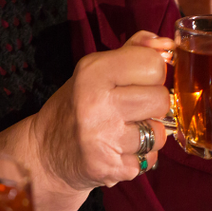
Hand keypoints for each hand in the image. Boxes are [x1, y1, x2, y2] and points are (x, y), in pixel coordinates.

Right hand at [29, 30, 172, 190]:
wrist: (44, 154)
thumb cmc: (76, 107)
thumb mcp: (94, 71)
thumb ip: (132, 52)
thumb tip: (166, 43)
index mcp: (93, 72)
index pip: (154, 64)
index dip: (151, 75)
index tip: (136, 83)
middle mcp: (96, 103)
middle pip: (162, 99)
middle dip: (153, 106)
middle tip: (131, 110)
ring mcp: (103, 137)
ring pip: (160, 133)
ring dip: (148, 135)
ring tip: (124, 133)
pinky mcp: (110, 167)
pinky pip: (150, 159)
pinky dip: (139, 157)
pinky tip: (118, 152)